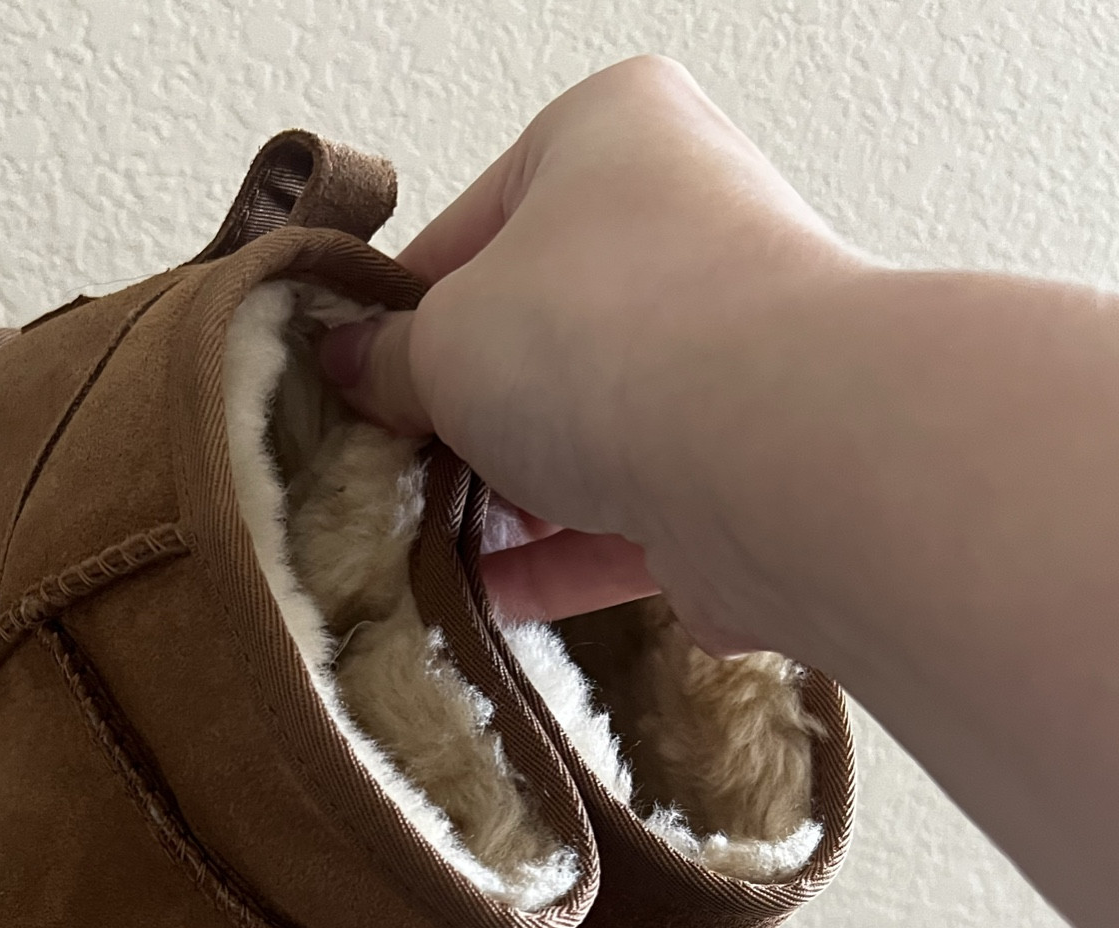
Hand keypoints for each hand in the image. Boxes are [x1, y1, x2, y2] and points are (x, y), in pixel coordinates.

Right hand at [319, 57, 856, 632]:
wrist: (777, 454)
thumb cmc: (608, 338)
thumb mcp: (443, 335)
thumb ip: (384, 360)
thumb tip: (348, 371)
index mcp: (609, 138)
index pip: (467, 227)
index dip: (392, 316)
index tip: (342, 387)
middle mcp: (678, 235)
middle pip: (527, 341)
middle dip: (451, 420)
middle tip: (377, 475)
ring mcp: (718, 362)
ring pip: (577, 438)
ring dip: (497, 502)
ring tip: (413, 548)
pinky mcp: (738, 475)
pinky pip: (623, 517)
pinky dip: (552, 559)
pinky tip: (479, 598)